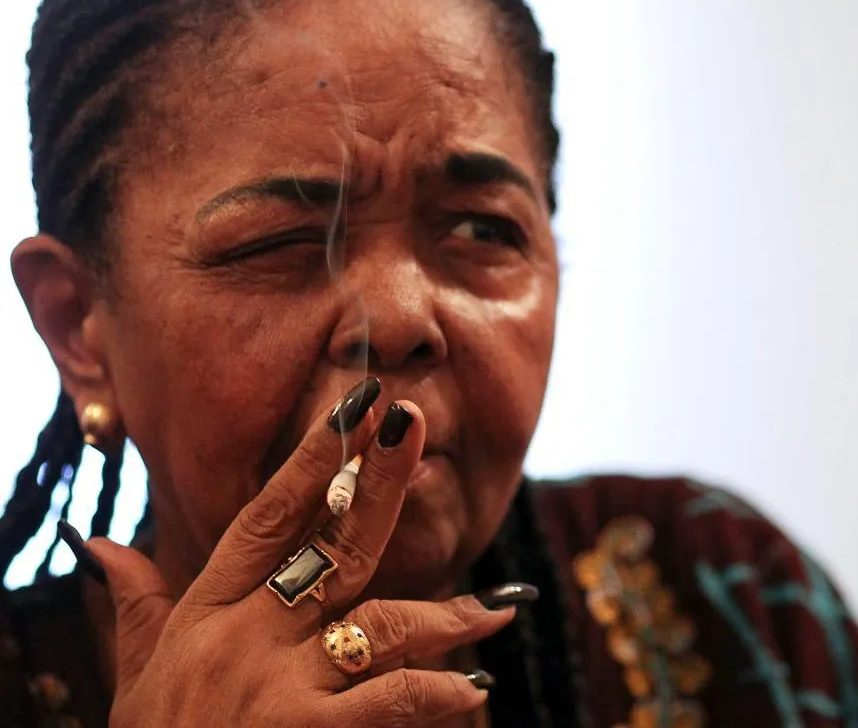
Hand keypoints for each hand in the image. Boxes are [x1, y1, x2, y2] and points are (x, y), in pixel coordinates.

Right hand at [83, 379, 521, 726]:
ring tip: (505, 606)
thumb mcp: (135, 680)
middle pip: (331, 546)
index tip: (353, 410)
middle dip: (378, 483)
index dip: (310, 460)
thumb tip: (100, 544)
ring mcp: (279, 686)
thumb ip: (136, 606)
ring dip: (450, 615)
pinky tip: (474, 687)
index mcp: (205, 613)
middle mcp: (245, 638)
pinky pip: (390, 699)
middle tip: (417, 423)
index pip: (266, 519)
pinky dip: (436, 693)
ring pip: (382, 623)